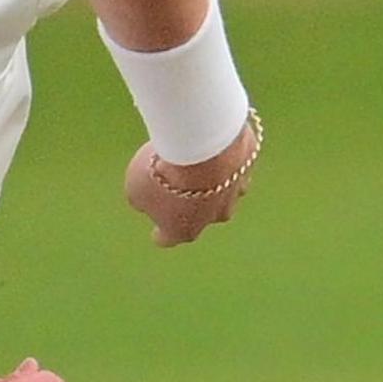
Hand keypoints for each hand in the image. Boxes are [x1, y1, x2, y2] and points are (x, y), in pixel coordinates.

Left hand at [123, 120, 256, 246]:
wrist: (203, 144)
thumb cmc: (164, 171)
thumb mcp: (136, 188)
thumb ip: (141, 199)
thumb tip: (147, 199)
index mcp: (184, 230)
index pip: (168, 238)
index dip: (160, 233)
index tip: (156, 230)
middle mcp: (213, 218)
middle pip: (196, 215)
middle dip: (184, 202)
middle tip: (170, 182)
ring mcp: (234, 194)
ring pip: (219, 190)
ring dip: (206, 179)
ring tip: (191, 159)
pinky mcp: (247, 168)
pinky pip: (232, 165)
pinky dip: (222, 157)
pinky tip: (211, 144)